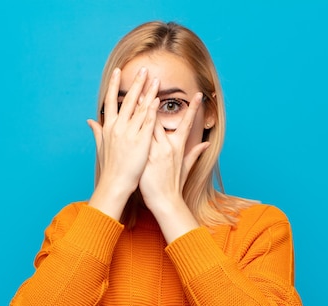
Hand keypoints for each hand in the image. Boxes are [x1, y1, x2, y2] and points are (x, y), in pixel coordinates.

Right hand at [87, 67, 159, 219]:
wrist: (115, 184)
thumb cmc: (109, 167)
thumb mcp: (101, 147)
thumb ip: (97, 131)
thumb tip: (90, 121)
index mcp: (108, 127)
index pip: (110, 101)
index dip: (114, 85)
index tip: (117, 72)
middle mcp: (118, 127)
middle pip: (127, 100)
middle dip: (135, 83)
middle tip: (142, 69)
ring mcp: (129, 134)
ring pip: (140, 108)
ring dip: (148, 92)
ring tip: (155, 79)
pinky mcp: (141, 142)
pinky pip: (148, 123)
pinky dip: (152, 111)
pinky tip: (157, 100)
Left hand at [139, 92, 209, 214]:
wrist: (165, 201)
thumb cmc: (174, 185)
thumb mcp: (186, 167)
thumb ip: (195, 154)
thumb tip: (205, 145)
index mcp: (178, 147)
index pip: (186, 123)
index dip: (194, 109)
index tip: (199, 95)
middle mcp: (166, 146)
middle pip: (158, 118)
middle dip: (154, 100)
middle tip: (151, 83)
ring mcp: (154, 151)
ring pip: (145, 125)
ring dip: (139, 109)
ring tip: (135, 92)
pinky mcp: (143, 158)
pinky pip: (135, 139)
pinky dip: (130, 128)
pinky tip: (123, 118)